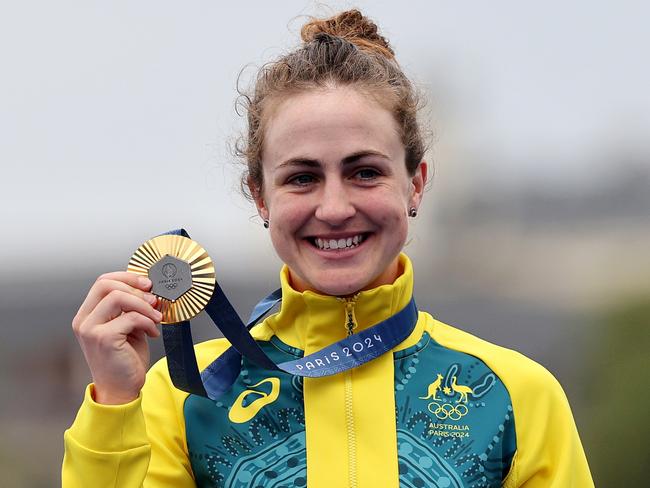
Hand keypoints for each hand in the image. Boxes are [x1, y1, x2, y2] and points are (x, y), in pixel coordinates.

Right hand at [72, 272, 162, 404]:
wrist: (121, 389)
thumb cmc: (125, 358)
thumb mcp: (128, 326)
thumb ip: (132, 308)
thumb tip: (150, 289)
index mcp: (88, 314)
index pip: (102, 282)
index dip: (127, 277)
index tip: (147, 284)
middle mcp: (84, 320)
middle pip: (107, 285)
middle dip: (136, 288)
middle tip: (154, 300)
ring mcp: (90, 330)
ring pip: (118, 297)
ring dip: (144, 305)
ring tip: (156, 318)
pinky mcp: (103, 339)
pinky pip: (130, 317)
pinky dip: (147, 322)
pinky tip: (153, 332)